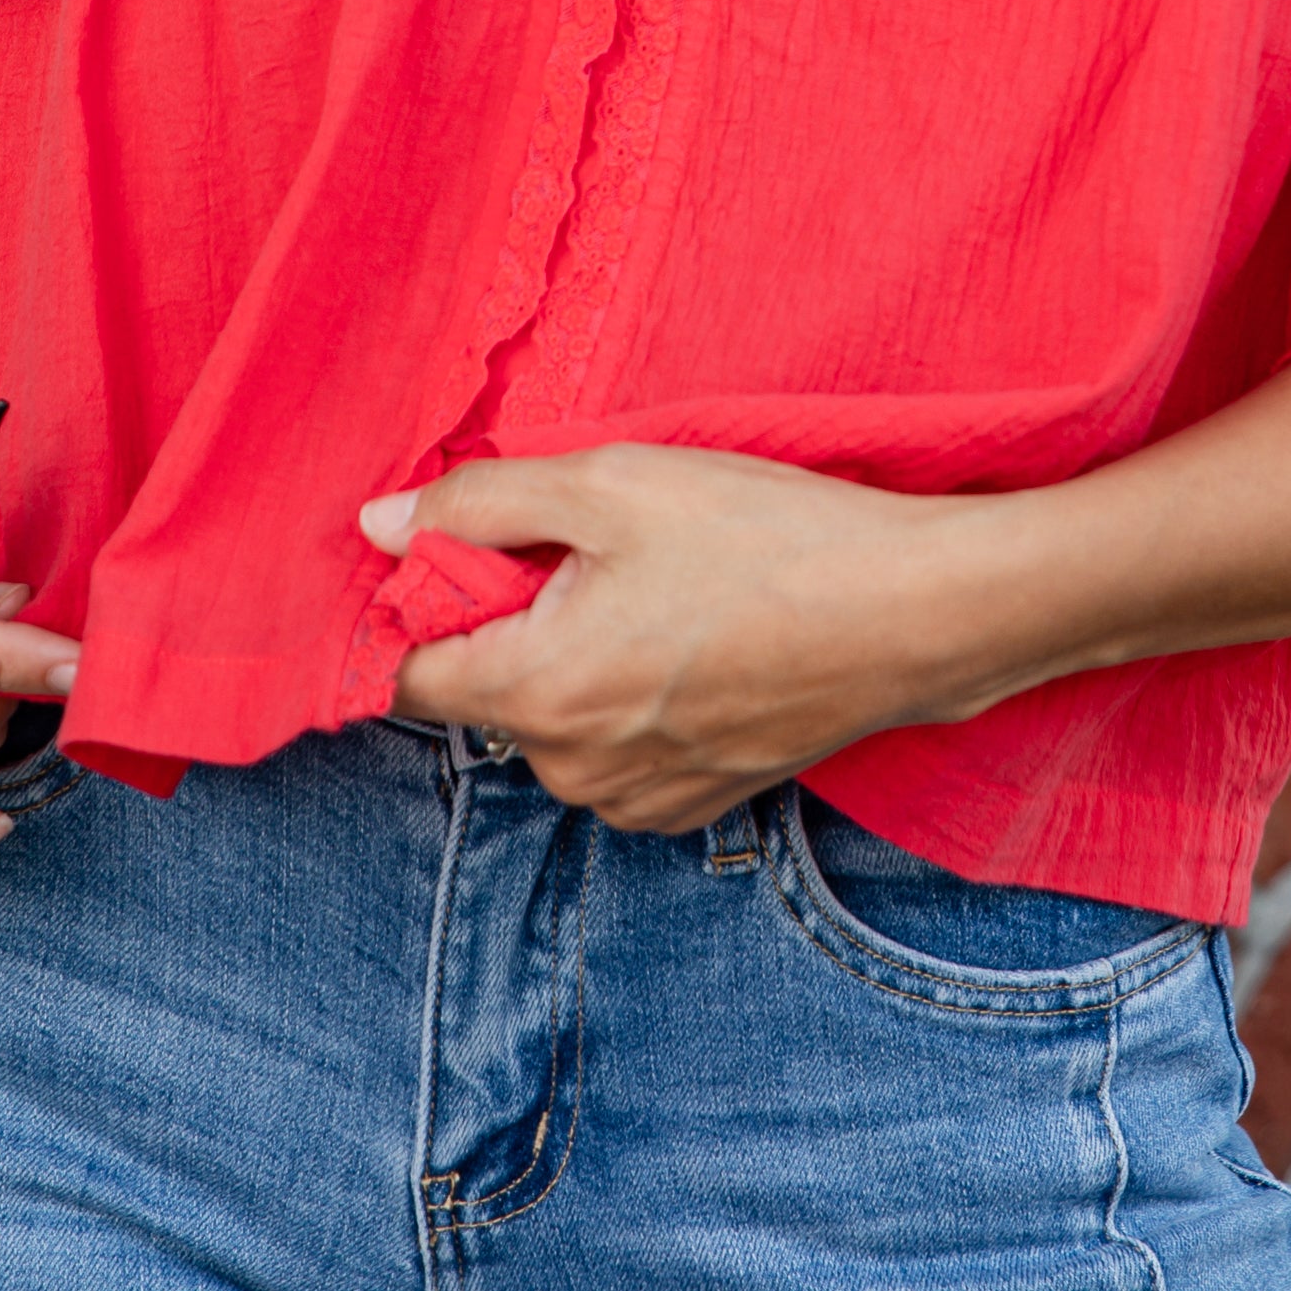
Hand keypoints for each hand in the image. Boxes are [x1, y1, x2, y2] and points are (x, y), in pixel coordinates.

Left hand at [366, 444, 992, 833]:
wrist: (912, 615)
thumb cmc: (765, 540)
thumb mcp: (612, 484)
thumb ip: (481, 503)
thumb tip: (378, 527)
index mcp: (539, 692)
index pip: (405, 674)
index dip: (419, 604)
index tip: (472, 550)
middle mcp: (574, 768)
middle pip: (483, 690)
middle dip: (510, 621)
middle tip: (593, 553)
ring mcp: (634, 797)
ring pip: (550, 720)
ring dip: (573, 660)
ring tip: (658, 594)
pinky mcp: (688, 806)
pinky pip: (612, 751)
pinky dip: (628, 700)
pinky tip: (691, 642)